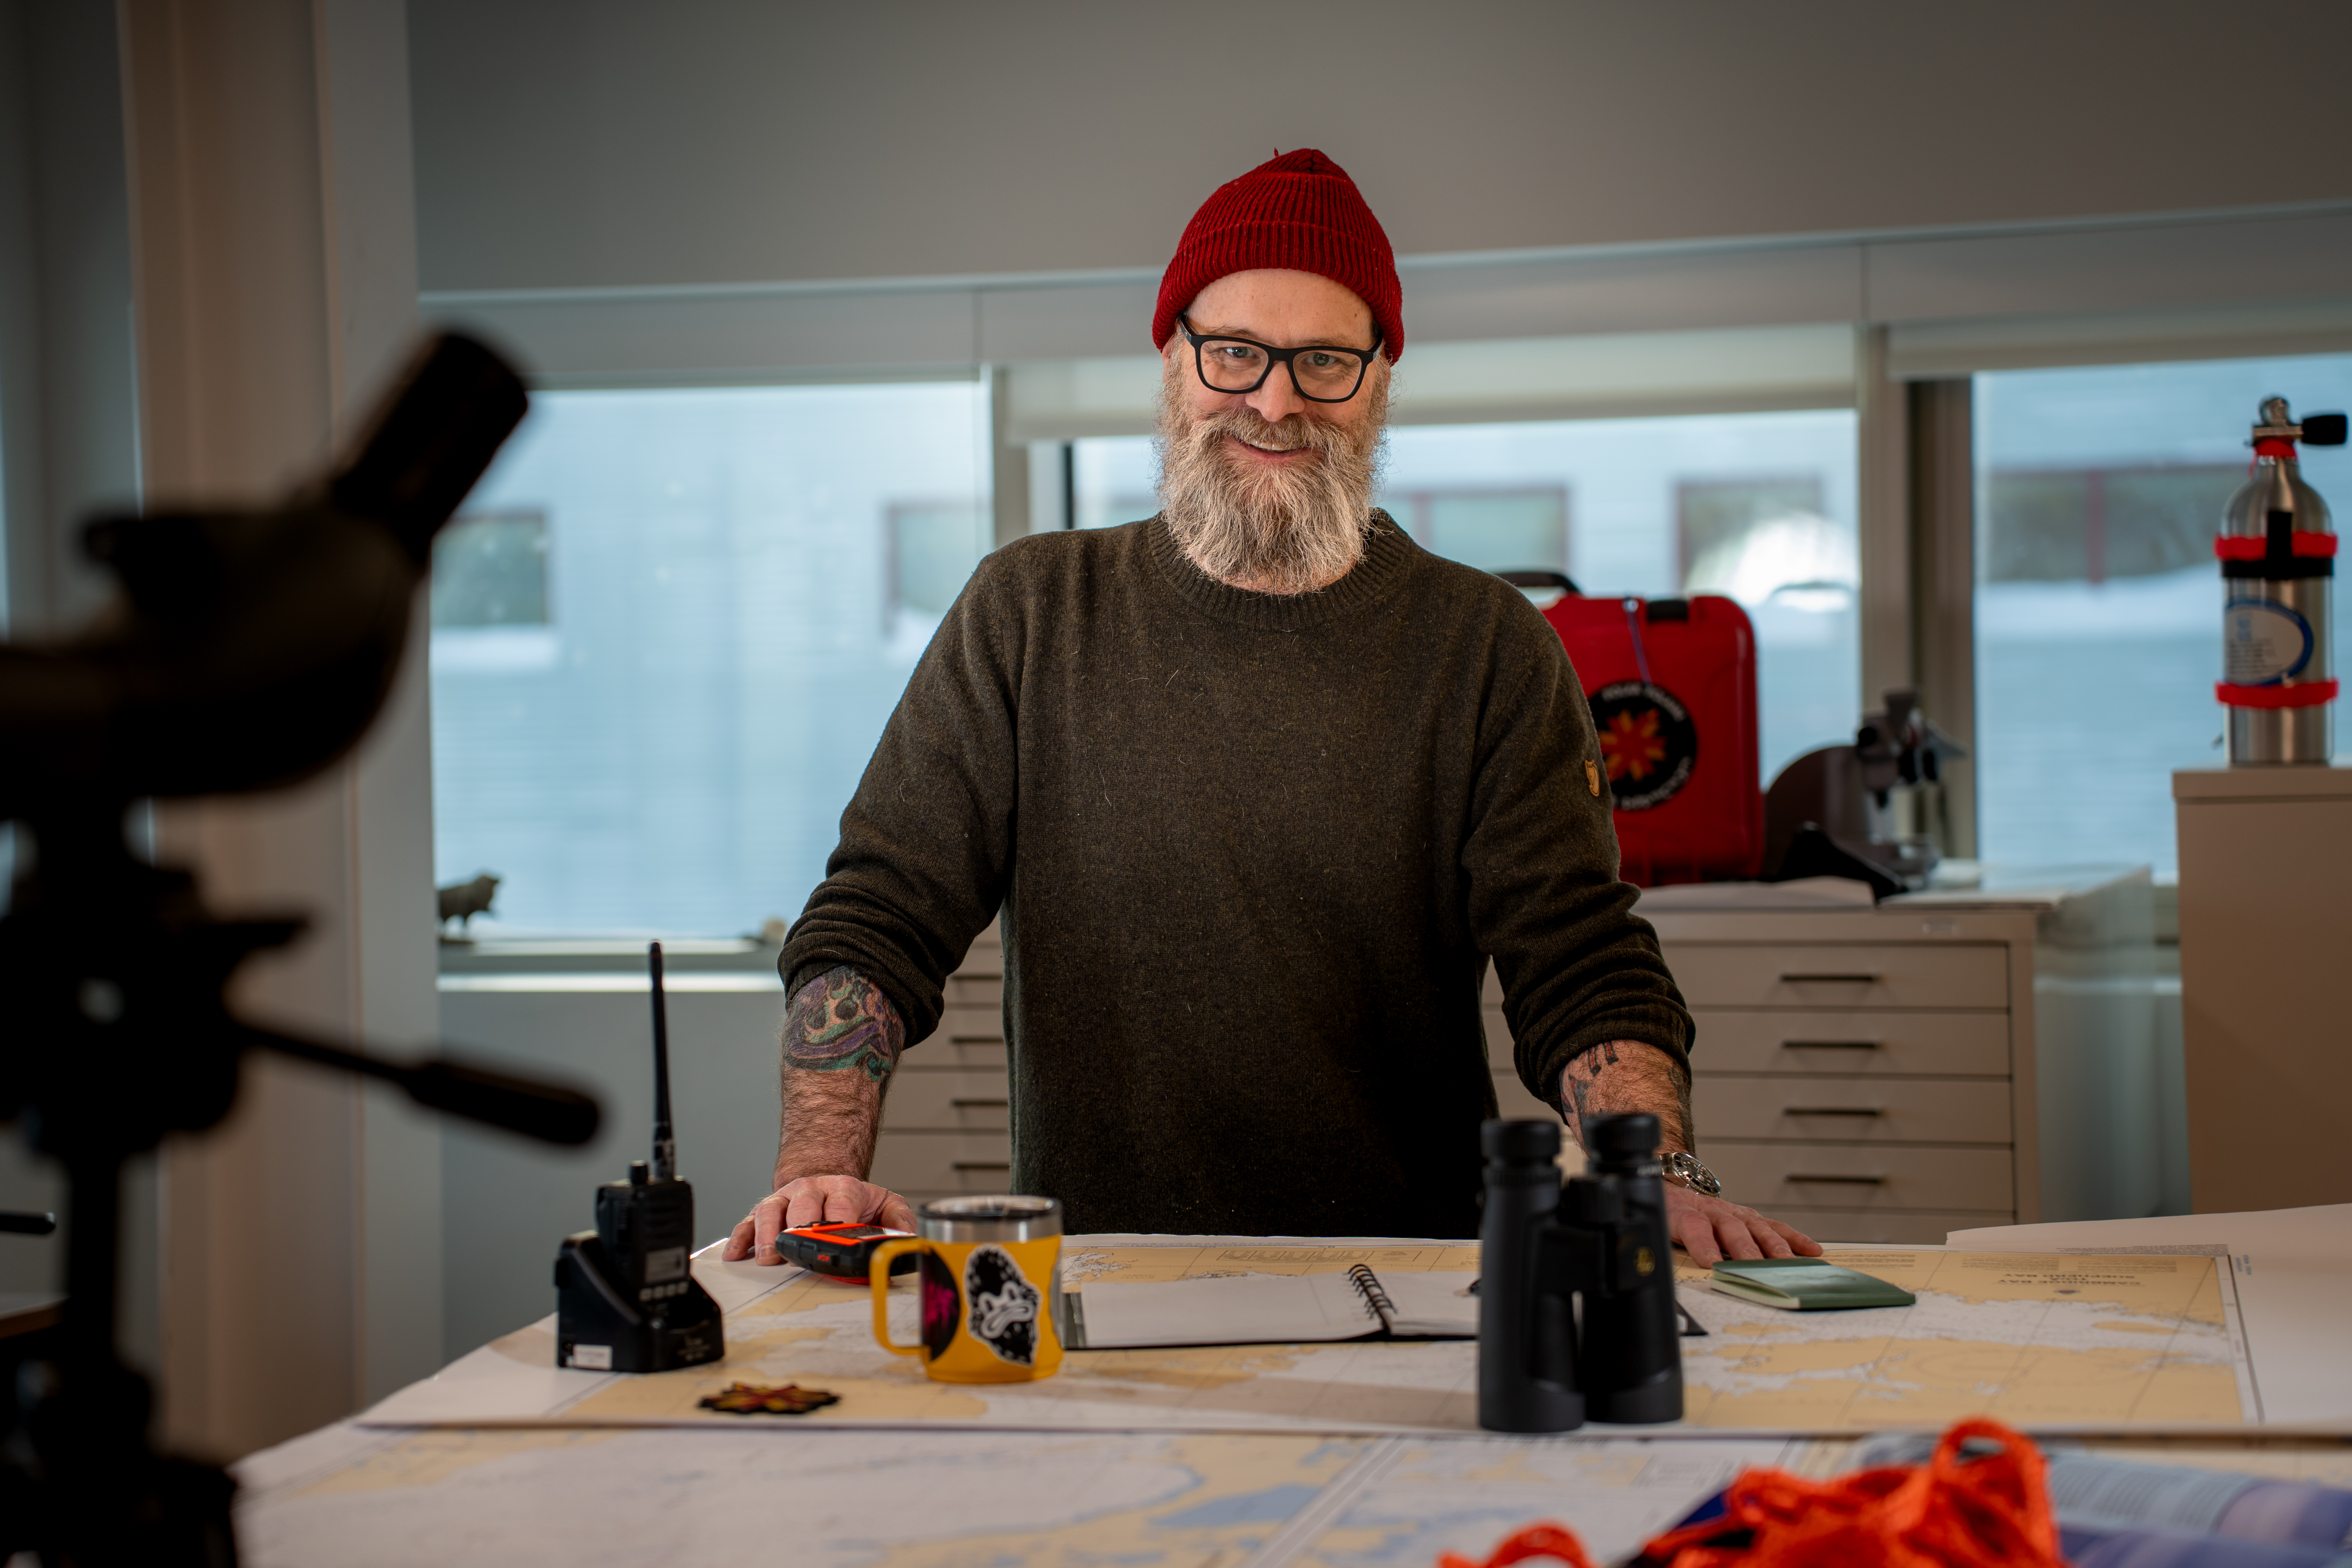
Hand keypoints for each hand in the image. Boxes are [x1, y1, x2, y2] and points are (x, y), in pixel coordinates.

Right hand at [721, 1174, 917, 1264]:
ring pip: (771, 1212)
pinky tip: (736, 1255)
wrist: (828, 1183)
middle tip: (797, 1251)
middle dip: (799, 1230)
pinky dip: (741, 1238)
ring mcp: (785, 1199)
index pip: (840, 1206)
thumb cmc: (855, 1202)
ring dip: (769, 1236)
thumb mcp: (886, 1205)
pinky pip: (748, 1223)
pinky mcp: (765, 1212)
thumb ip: (899, 1221)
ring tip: (769, 1258)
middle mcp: (811, 1190)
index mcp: (843, 1188)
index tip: (837, 1244)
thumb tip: (906, 1241)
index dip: (838, 1225)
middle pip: (802, 1206)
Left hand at [1665, 1184, 1821, 1264]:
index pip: (1693, 1226)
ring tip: (1787, 1265)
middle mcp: (1711, 1210)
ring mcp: (1734, 1212)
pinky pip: (1774, 1227)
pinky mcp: (1749, 1217)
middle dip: (1744, 1249)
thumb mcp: (1655, 1229)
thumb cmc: (1665, 1216)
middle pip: (1730, 1227)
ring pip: (1756, 1227)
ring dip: (1773, 1247)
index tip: (1711, 1263)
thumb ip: (1657, 1247)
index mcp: (1682, 1213)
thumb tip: (1653, 1267)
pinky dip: (1793, 1239)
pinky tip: (1811, 1250)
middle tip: (1755, 1268)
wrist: (1672, 1189)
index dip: (1702, 1243)